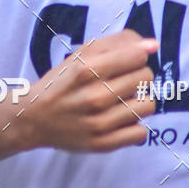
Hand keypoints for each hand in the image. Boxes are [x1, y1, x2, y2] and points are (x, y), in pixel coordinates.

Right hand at [24, 29, 158, 152]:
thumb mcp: (82, 55)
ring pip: (148, 105)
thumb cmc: (62, 83)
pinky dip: (134, 125)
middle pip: (146, 78)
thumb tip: (154, 45)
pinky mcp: (103, 144)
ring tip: (122, 100)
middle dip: (137, 76)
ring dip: (138, 100)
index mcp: (87, 70)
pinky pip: (141, 132)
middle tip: (121, 81)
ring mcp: (99, 123)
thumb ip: (118, 43)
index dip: (136, 56)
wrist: (34, 118)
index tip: (126, 62)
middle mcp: (94, 97)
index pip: (139, 56)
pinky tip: (119, 119)